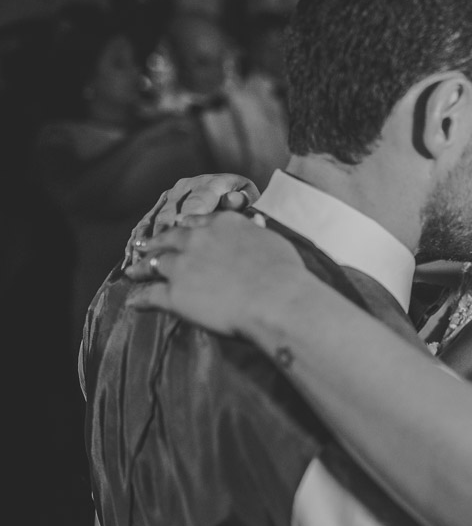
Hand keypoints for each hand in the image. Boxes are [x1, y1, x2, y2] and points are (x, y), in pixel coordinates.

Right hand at [123, 174, 259, 266]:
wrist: (236, 194)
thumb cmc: (246, 205)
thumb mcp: (250, 201)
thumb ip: (243, 203)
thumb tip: (233, 201)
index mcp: (210, 183)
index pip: (197, 203)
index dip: (189, 224)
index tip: (184, 246)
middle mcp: (185, 187)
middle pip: (170, 214)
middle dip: (163, 239)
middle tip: (157, 262)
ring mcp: (170, 197)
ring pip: (153, 220)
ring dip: (145, 243)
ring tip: (138, 265)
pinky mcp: (159, 207)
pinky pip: (144, 225)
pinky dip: (137, 242)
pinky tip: (130, 259)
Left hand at [124, 211, 306, 336]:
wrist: (277, 300)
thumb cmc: (285, 273)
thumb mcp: (272, 241)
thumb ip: (255, 232)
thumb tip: (257, 224)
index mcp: (222, 224)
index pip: (194, 222)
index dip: (183, 227)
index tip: (177, 229)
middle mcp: (197, 240)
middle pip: (167, 239)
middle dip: (154, 243)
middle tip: (143, 246)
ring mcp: (182, 267)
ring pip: (153, 264)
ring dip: (141, 268)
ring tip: (132, 271)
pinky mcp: (175, 295)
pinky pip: (150, 296)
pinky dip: (139, 300)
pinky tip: (133, 303)